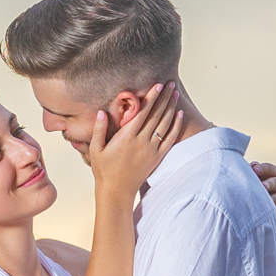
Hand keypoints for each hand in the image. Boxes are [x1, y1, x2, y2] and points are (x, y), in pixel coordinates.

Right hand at [87, 82, 186, 196]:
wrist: (117, 191)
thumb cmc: (104, 170)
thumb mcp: (95, 149)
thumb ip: (98, 130)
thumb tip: (101, 112)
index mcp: (126, 137)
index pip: (142, 112)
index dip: (151, 97)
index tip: (158, 85)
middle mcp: (141, 141)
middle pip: (156, 114)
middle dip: (164, 97)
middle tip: (170, 84)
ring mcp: (151, 149)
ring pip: (165, 124)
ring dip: (171, 107)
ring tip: (175, 94)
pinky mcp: (157, 157)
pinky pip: (170, 139)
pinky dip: (176, 125)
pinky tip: (179, 114)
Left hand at [252, 161, 275, 228]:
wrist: (271, 208)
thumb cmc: (261, 189)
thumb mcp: (259, 179)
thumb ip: (255, 172)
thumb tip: (251, 166)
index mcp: (275, 173)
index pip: (270, 169)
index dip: (262, 168)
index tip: (254, 169)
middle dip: (270, 184)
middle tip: (263, 186)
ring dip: (274, 199)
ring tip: (268, 202)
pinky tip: (274, 218)